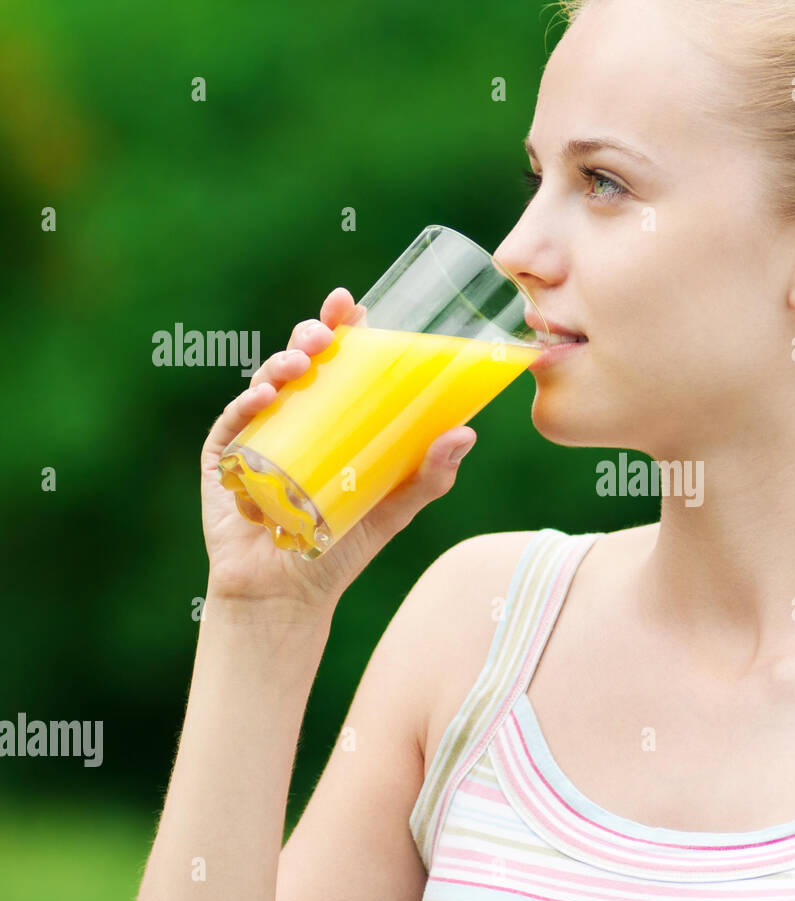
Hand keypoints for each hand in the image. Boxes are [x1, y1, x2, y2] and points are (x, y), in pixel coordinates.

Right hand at [199, 288, 475, 616]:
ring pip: (265, 382)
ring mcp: (255, 435)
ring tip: (301, 360)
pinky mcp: (222, 460)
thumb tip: (466, 432)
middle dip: (311, 336)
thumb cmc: (342, 547)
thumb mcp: (395, 508)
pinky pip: (233, 422)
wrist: (288, 595)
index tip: (355, 306)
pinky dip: (247, 404)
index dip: (344, 329)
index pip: (339, 363)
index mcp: (333, 419)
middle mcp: (294, 418)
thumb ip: (430, 475)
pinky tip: (266, 396)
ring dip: (281, 362)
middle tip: (326, 332)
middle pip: (300, 362)